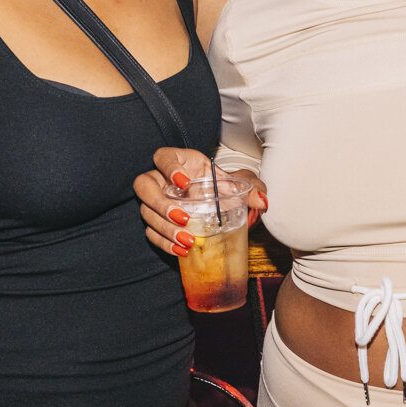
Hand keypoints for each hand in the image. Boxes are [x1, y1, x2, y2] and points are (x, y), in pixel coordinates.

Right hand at [134, 147, 267, 256]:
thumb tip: (261, 200)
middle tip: (184, 218)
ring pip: (146, 212)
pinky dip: (164, 243)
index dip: (168, 167)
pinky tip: (181, 250)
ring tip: (187, 240)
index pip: (162, 157)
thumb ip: (249, 187)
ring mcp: (156, 201)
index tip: (184, 181)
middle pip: (144, 186)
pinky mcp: (156, 220)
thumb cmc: (220, 186)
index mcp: (178, 161)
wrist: (217, 202)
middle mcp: (161, 179)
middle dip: (160, 203)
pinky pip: (150, 232)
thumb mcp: (235, 183)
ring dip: (165, 228)